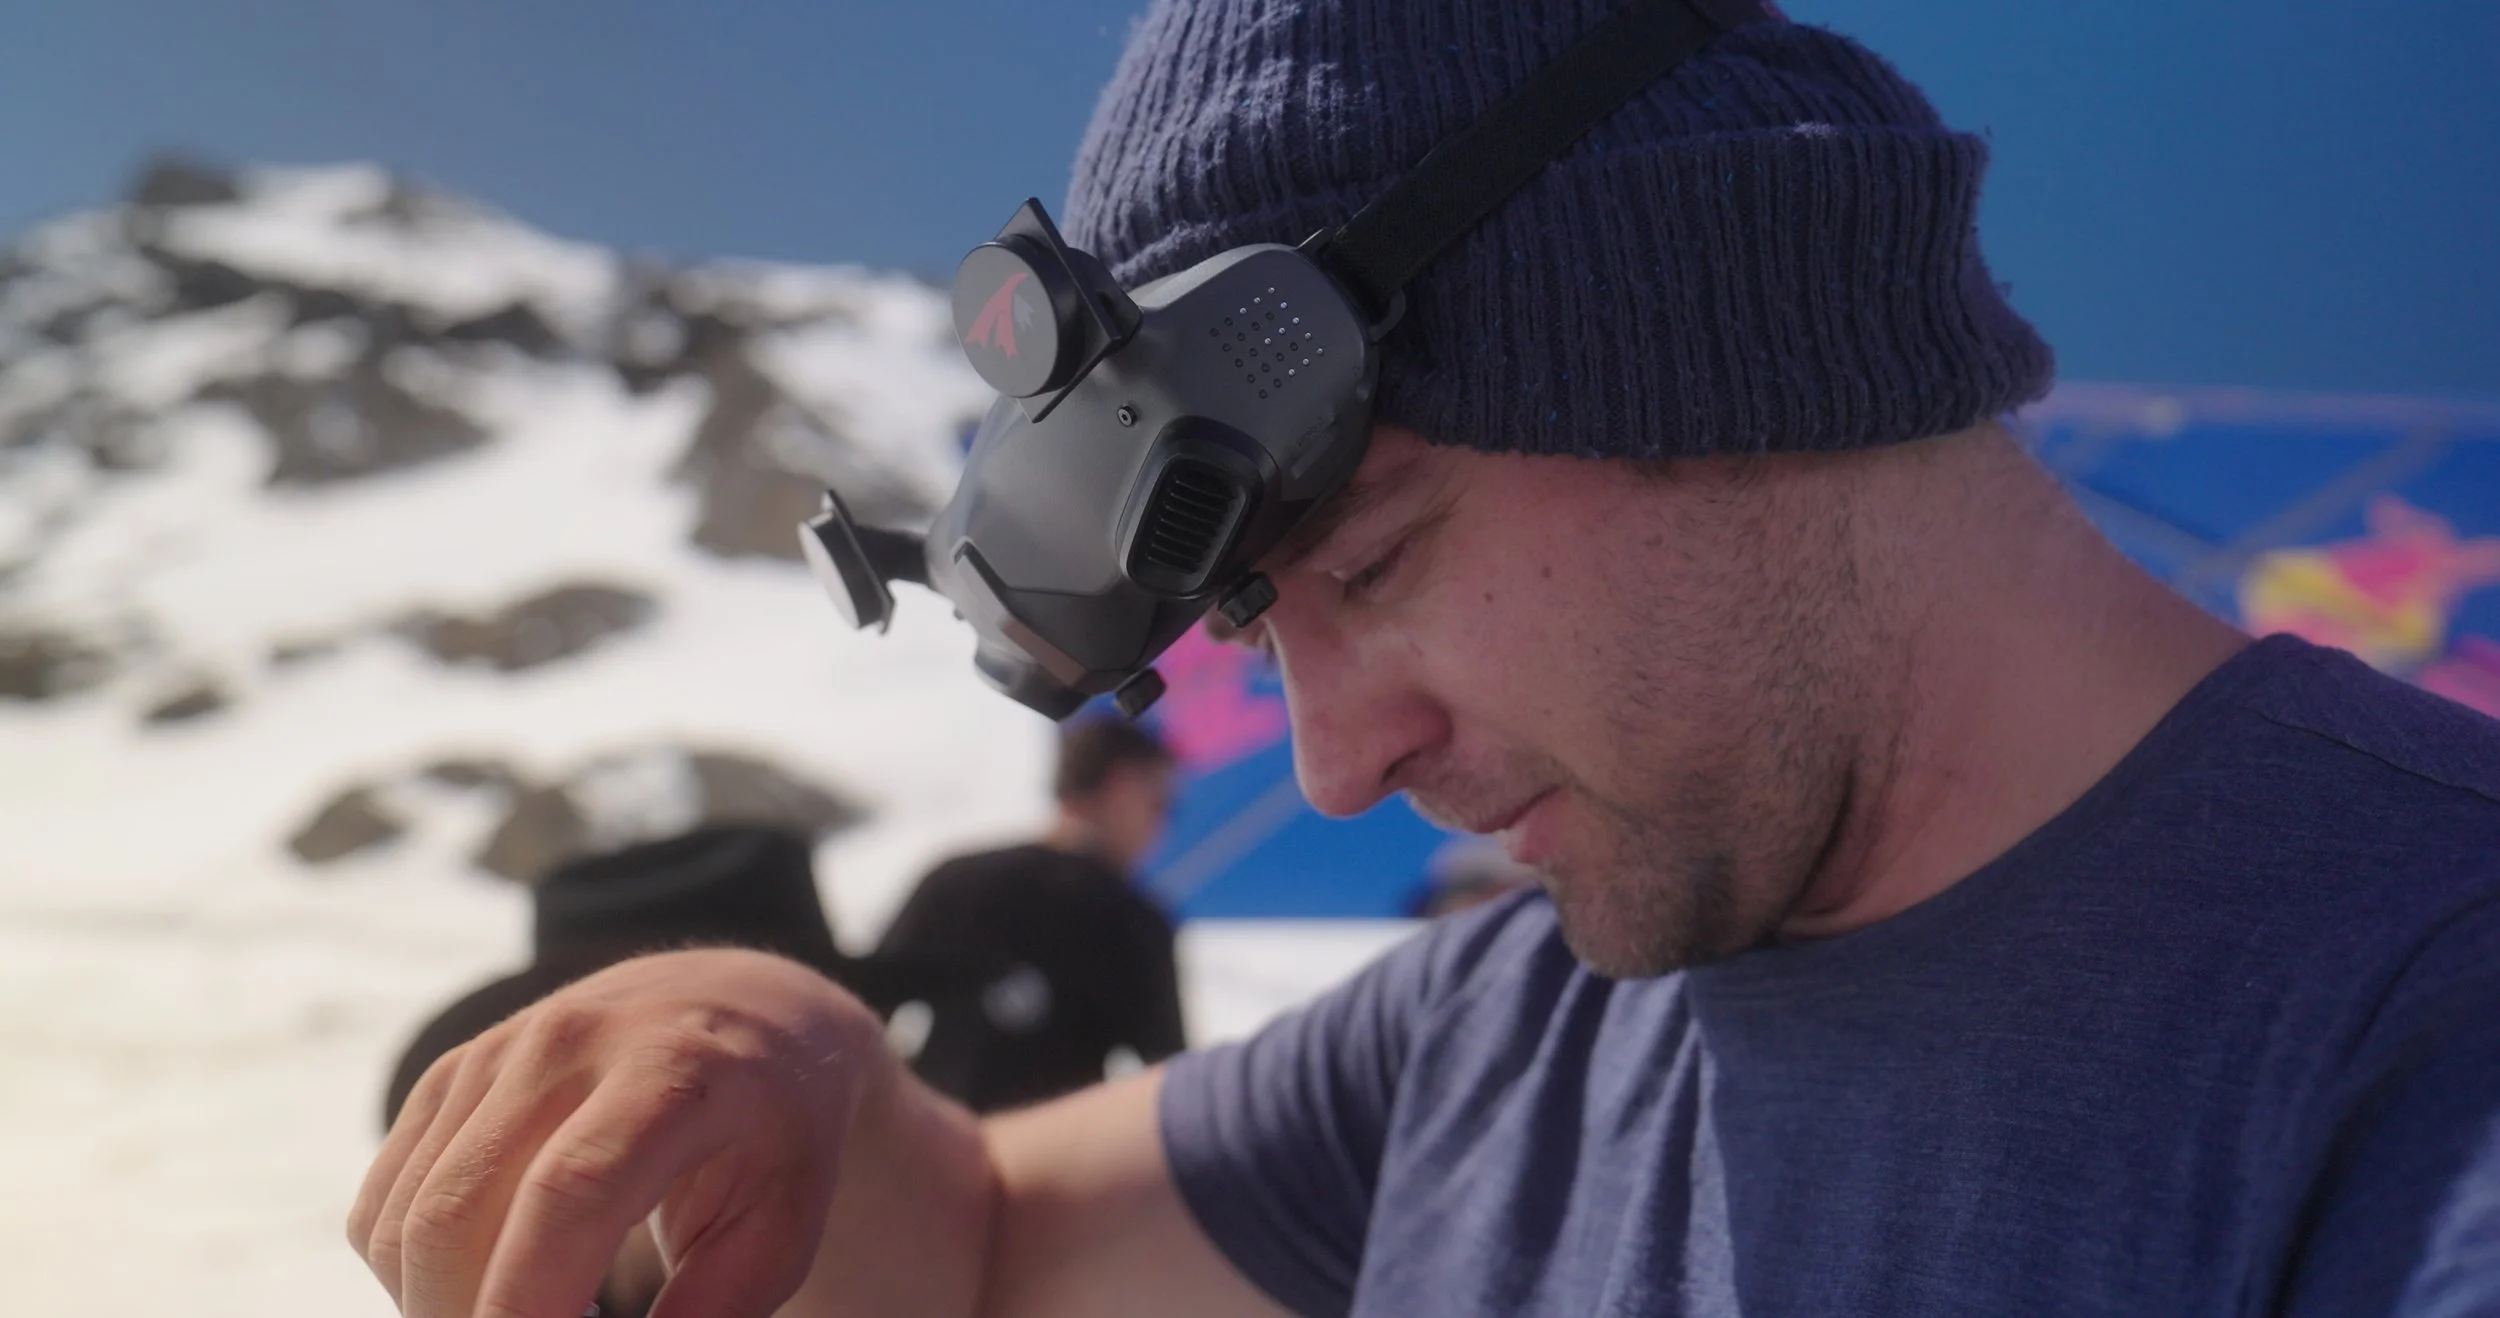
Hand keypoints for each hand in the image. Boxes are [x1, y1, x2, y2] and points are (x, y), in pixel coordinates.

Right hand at [348, 948, 884, 1317]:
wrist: (746, 1011)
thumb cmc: (776, 1134)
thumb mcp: (781, 1224)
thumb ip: (709, 1309)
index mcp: (675, 1071)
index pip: (570, 1193)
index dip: (529, 1304)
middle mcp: (570, 1043)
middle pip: (460, 1216)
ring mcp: (498, 1052)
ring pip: (404, 1220)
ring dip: (437, 1305)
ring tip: (528, 1314)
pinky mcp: (450, 1074)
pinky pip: (385, 1203)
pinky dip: (414, 1271)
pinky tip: (490, 1282)